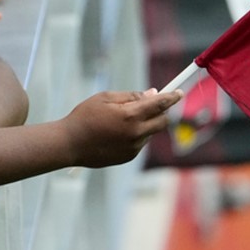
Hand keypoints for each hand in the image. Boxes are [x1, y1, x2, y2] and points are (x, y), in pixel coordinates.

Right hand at [61, 88, 182, 167]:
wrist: (69, 144)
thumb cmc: (84, 117)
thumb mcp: (106, 98)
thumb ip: (131, 96)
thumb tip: (152, 94)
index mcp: (130, 116)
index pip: (159, 105)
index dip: (171, 97)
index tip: (179, 93)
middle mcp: (136, 134)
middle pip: (162, 121)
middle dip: (162, 112)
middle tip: (153, 104)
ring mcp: (133, 147)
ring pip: (150, 132)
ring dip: (145, 123)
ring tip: (121, 120)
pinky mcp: (128, 156)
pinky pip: (140, 142)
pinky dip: (136, 134)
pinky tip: (117, 132)